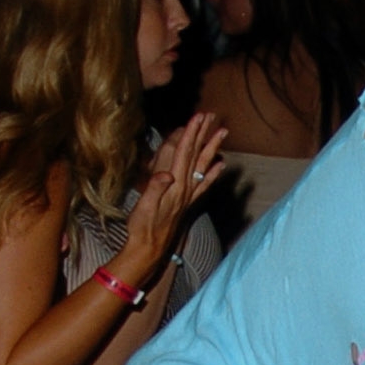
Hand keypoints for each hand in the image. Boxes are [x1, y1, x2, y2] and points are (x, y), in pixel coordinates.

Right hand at [122, 112, 228, 269]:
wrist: (148, 249)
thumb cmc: (143, 227)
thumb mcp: (144, 206)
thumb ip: (154, 188)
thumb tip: (165, 175)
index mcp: (175, 185)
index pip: (184, 153)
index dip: (191, 133)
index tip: (198, 116)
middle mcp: (185, 188)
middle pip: (196, 155)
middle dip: (203, 133)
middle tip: (212, 115)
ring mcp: (188, 195)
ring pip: (203, 165)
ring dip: (212, 147)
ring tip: (222, 132)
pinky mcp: (187, 202)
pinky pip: (204, 183)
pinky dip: (214, 172)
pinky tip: (221, 164)